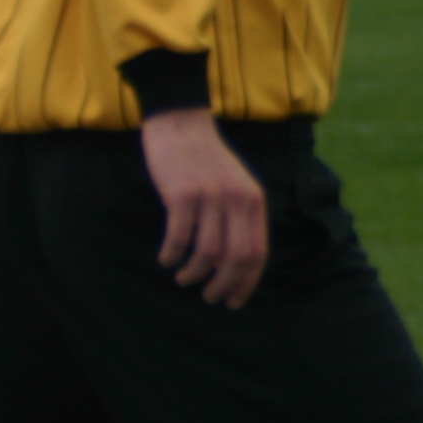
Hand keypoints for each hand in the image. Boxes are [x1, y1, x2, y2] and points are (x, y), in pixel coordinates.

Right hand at [141, 109, 267, 307]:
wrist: (180, 122)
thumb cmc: (204, 158)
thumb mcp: (234, 183)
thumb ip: (239, 214)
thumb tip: (232, 260)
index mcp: (254, 201)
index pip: (257, 252)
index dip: (246, 282)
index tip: (233, 301)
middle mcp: (236, 200)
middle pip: (235, 257)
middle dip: (222, 284)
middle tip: (208, 296)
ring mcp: (209, 197)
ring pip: (206, 252)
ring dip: (194, 273)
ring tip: (183, 278)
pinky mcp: (181, 194)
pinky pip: (179, 236)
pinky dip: (172, 254)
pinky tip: (165, 259)